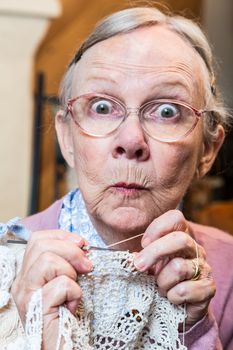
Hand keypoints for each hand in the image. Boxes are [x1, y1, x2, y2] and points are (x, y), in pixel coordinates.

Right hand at [11, 230, 92, 348]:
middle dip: (71, 250)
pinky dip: (74, 293)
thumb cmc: (67, 314)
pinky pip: (60, 285)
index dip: (62, 236)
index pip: (37, 239)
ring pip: (47, 260)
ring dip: (70, 272)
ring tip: (74, 289)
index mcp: (28, 273)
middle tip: (86, 265)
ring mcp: (26, 295)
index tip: (82, 244)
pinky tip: (72, 306)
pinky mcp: (35, 308)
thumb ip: (69, 262)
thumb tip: (83, 246)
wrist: (63, 346)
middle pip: (41, 244)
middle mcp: (21, 282)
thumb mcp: (68, 281)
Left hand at [133, 210, 214, 329]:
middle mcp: (194, 248)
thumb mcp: (146, 262)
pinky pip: (185, 290)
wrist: (173, 308)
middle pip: (180, 239)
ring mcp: (203, 267)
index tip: (143, 243)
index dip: (158, 227)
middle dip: (155, 253)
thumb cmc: (156, 279)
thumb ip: (140, 254)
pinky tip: (172, 298)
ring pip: (179, 267)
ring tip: (160, 288)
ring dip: (162, 282)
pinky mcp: (208, 288)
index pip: (176, 218)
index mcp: (179, 236)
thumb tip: (134, 257)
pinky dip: (172, 296)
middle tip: (139, 266)